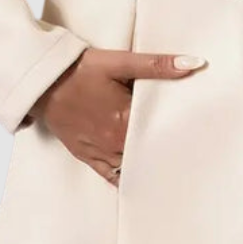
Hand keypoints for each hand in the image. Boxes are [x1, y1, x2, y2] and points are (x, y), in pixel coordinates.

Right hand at [27, 47, 207, 185]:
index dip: (181, 133)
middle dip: (167, 150)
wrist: (41, 82)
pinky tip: (141, 181)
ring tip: (172, 167)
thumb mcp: (119, 62)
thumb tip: (194, 63)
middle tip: (192, 154)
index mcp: (125, 119)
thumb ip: (157, 65)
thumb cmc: (79, 70)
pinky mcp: (86, 155)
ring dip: (148, 165)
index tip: (201, 137)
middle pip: (150, 152)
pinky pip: (110, 175)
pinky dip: (125, 178)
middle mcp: (114, 141)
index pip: (163, 132)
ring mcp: (100, 151)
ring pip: (132, 167)